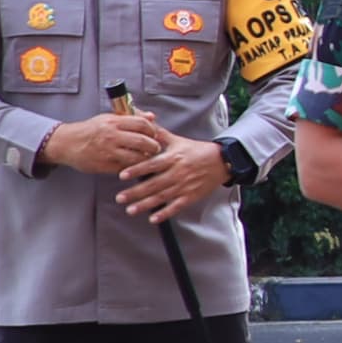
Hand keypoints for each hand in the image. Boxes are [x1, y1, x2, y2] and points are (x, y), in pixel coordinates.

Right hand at [40, 110, 167, 176]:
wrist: (66, 143)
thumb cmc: (91, 130)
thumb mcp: (109, 118)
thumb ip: (131, 117)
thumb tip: (152, 117)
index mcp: (114, 122)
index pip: (143, 125)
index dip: (153, 130)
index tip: (154, 135)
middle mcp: (111, 136)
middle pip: (144, 142)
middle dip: (154, 146)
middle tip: (155, 148)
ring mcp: (108, 152)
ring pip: (137, 158)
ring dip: (146, 159)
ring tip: (146, 157)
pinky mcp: (105, 165)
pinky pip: (126, 168)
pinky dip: (133, 167)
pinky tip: (133, 164)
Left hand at [117, 135, 236, 223]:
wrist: (222, 161)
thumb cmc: (197, 150)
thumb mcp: (179, 140)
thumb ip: (160, 135)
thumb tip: (145, 123)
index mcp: (174, 158)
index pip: (152, 164)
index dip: (136, 170)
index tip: (122, 175)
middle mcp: (178, 172)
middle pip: (154, 184)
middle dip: (136, 192)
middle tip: (119, 198)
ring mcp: (185, 185)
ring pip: (162, 197)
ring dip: (145, 204)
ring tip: (130, 210)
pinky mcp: (192, 196)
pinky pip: (177, 206)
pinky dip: (165, 213)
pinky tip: (153, 218)